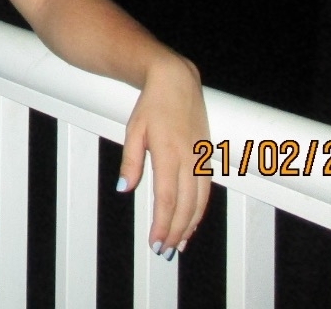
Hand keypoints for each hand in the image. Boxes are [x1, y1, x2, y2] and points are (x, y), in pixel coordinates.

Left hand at [116, 54, 209, 255]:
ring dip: (189, 226)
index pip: (167, 198)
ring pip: (200, 201)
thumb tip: (123, 189)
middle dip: (175, 231)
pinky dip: (200, 210)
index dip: (162, 223)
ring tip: (178, 245)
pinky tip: (192, 221)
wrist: (177, 81)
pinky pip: (206, 190)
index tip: (154, 241)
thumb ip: (130, 161)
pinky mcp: (207, 156)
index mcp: (169, 152)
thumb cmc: (151, 104)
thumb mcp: (133, 130)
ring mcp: (201, 158)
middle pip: (186, 205)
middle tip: (163, 251)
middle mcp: (189, 158)